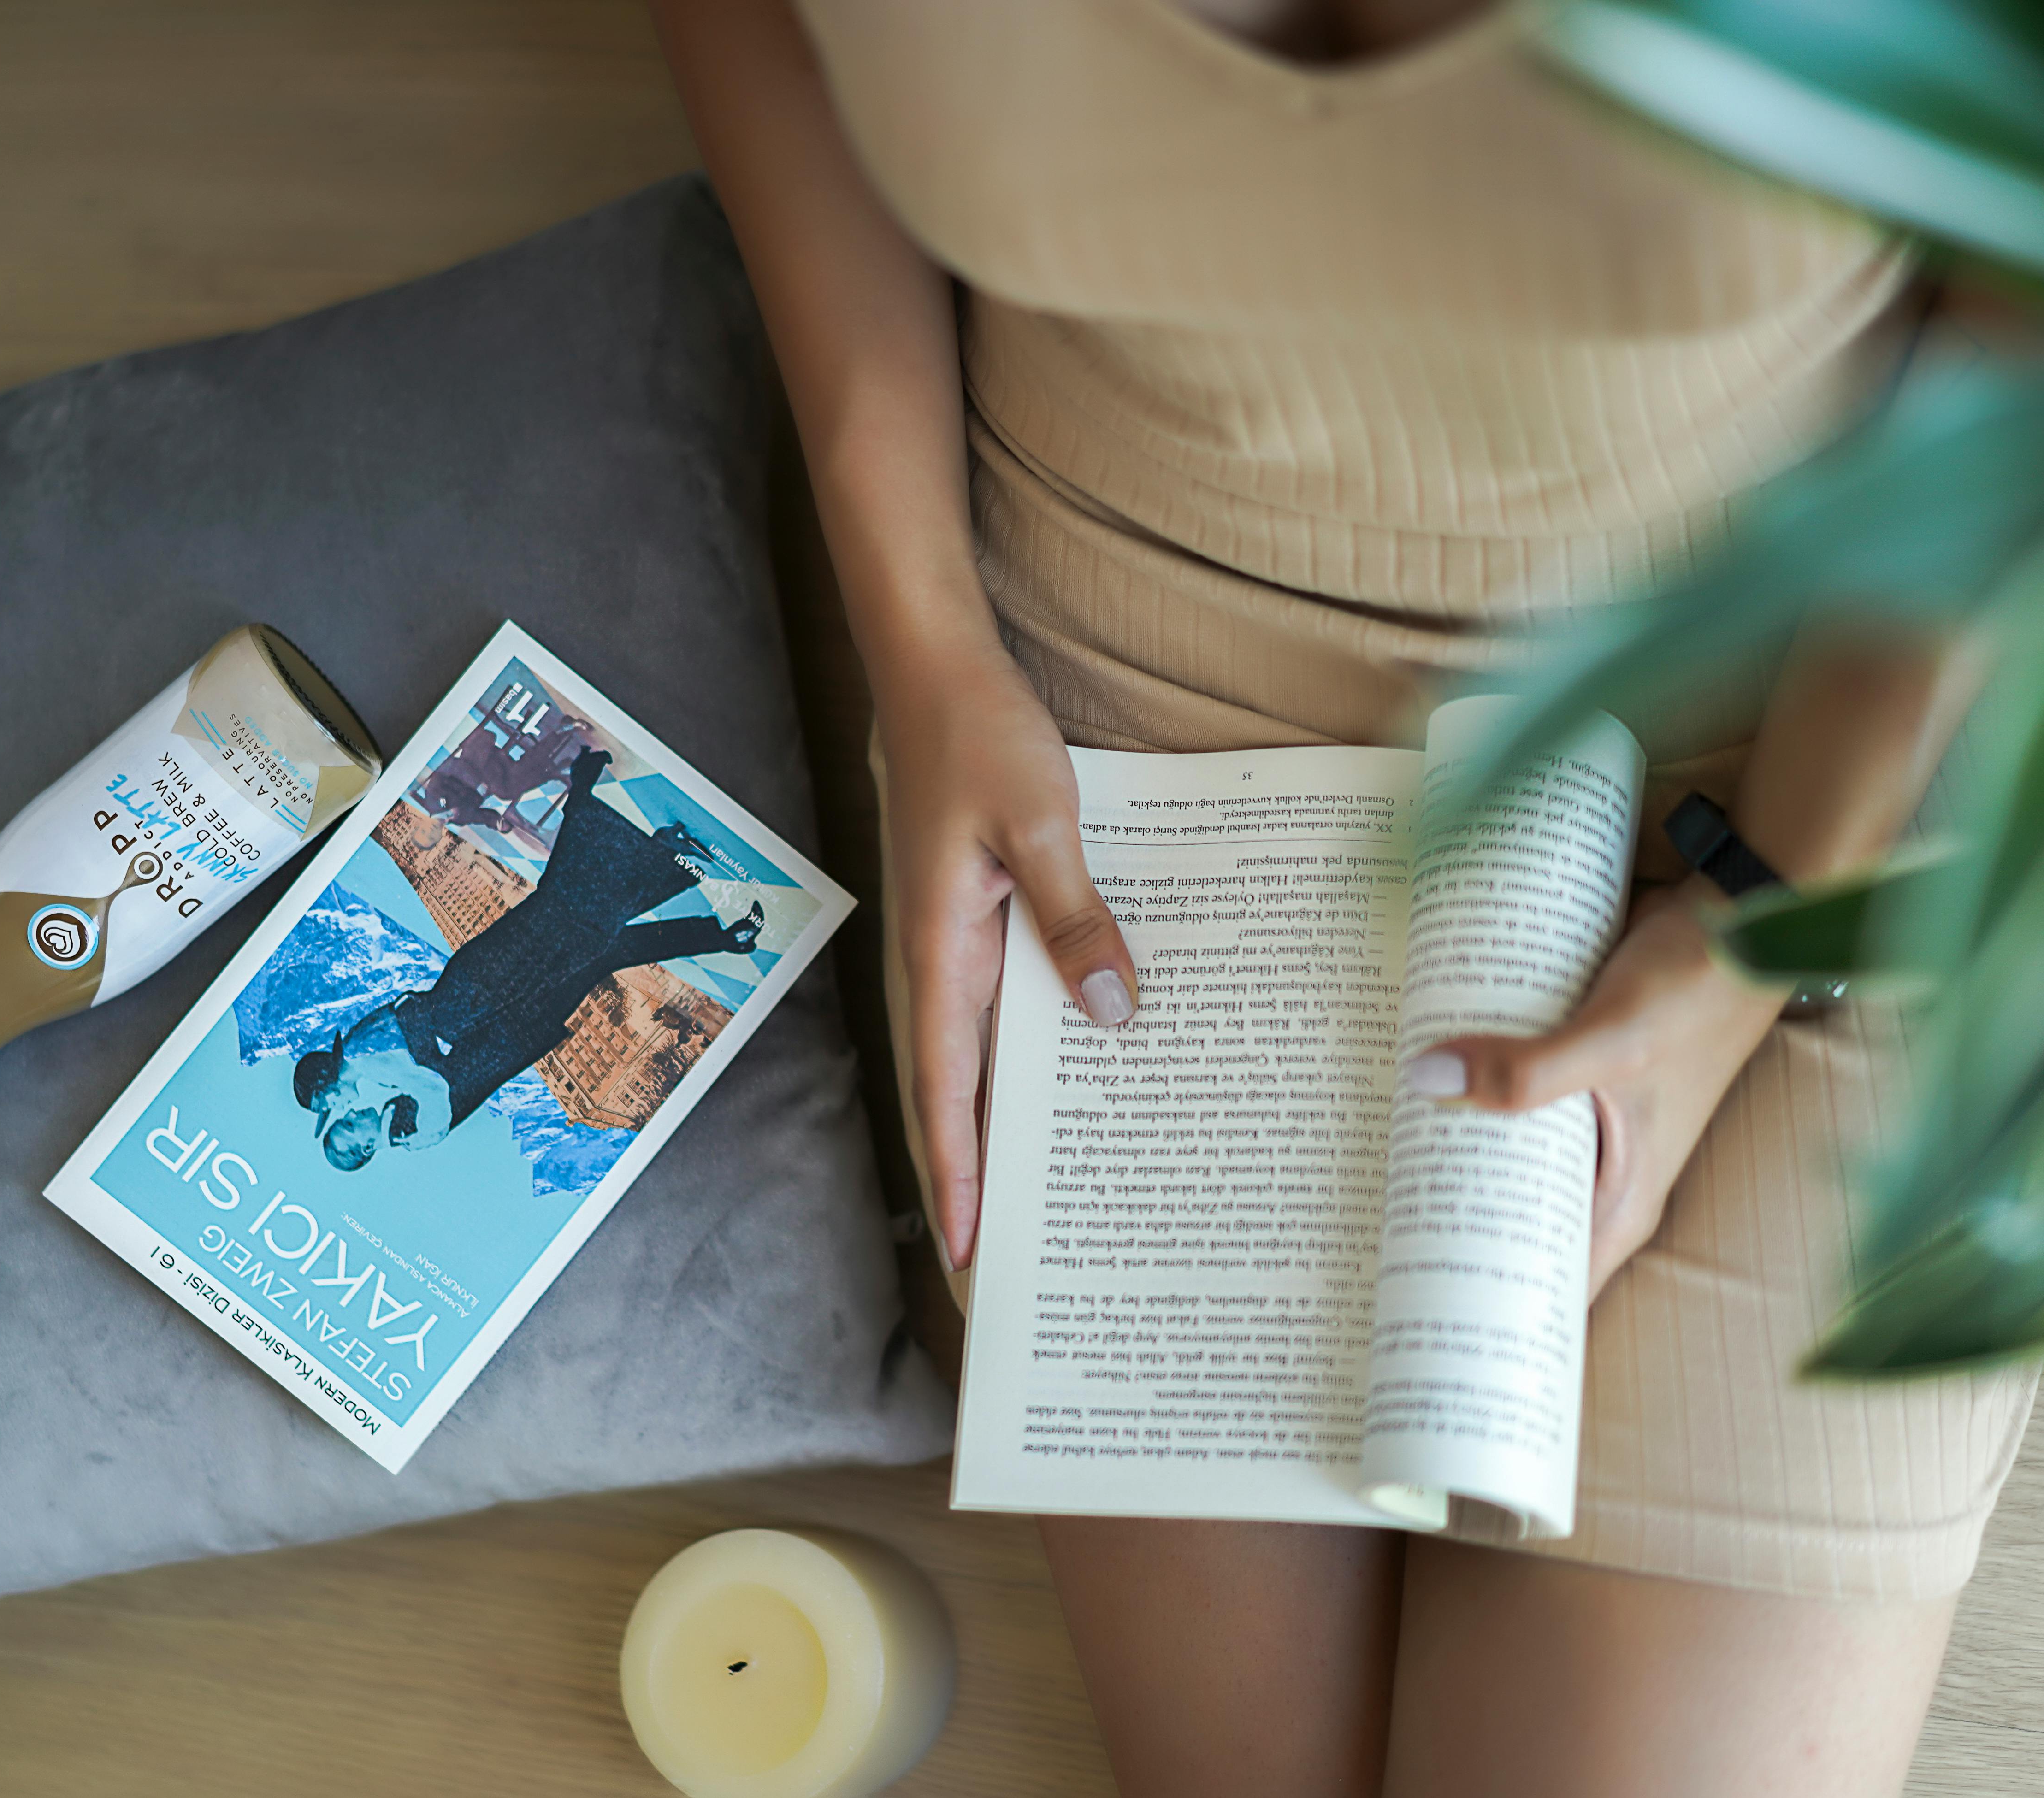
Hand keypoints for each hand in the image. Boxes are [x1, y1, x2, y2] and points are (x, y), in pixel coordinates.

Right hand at [880, 641, 1136, 1269]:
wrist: (934, 670)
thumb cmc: (979, 738)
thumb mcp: (1039, 824)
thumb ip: (1073, 918)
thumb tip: (1109, 1012)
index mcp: (939, 952)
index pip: (945, 1088)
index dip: (959, 1174)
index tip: (972, 1253)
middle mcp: (937, 961)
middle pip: (953, 1094)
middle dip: (977, 1180)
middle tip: (1007, 1262)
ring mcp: (953, 942)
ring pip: (976, 1058)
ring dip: (1000, 1126)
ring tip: (1045, 1199)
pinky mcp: (975, 918)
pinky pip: (1000, 1007)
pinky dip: (1024, 1056)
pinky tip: (1073, 1075)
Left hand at [1403, 879, 1784, 1298]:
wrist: (1740, 912)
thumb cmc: (1697, 987)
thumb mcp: (1613, 1037)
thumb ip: (1529, 1068)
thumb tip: (1424, 1082)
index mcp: (1624, 1202)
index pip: (1553, 1298)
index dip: (1493, 1327)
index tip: (1423, 1335)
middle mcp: (1608, 1177)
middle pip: (1517, 1240)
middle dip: (1451, 1250)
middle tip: (1368, 1253)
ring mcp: (1592, 1130)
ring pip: (1509, 1173)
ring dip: (1452, 1171)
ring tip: (1369, 1179)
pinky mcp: (1577, 1080)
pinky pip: (1512, 1114)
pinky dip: (1472, 1112)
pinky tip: (1414, 1098)